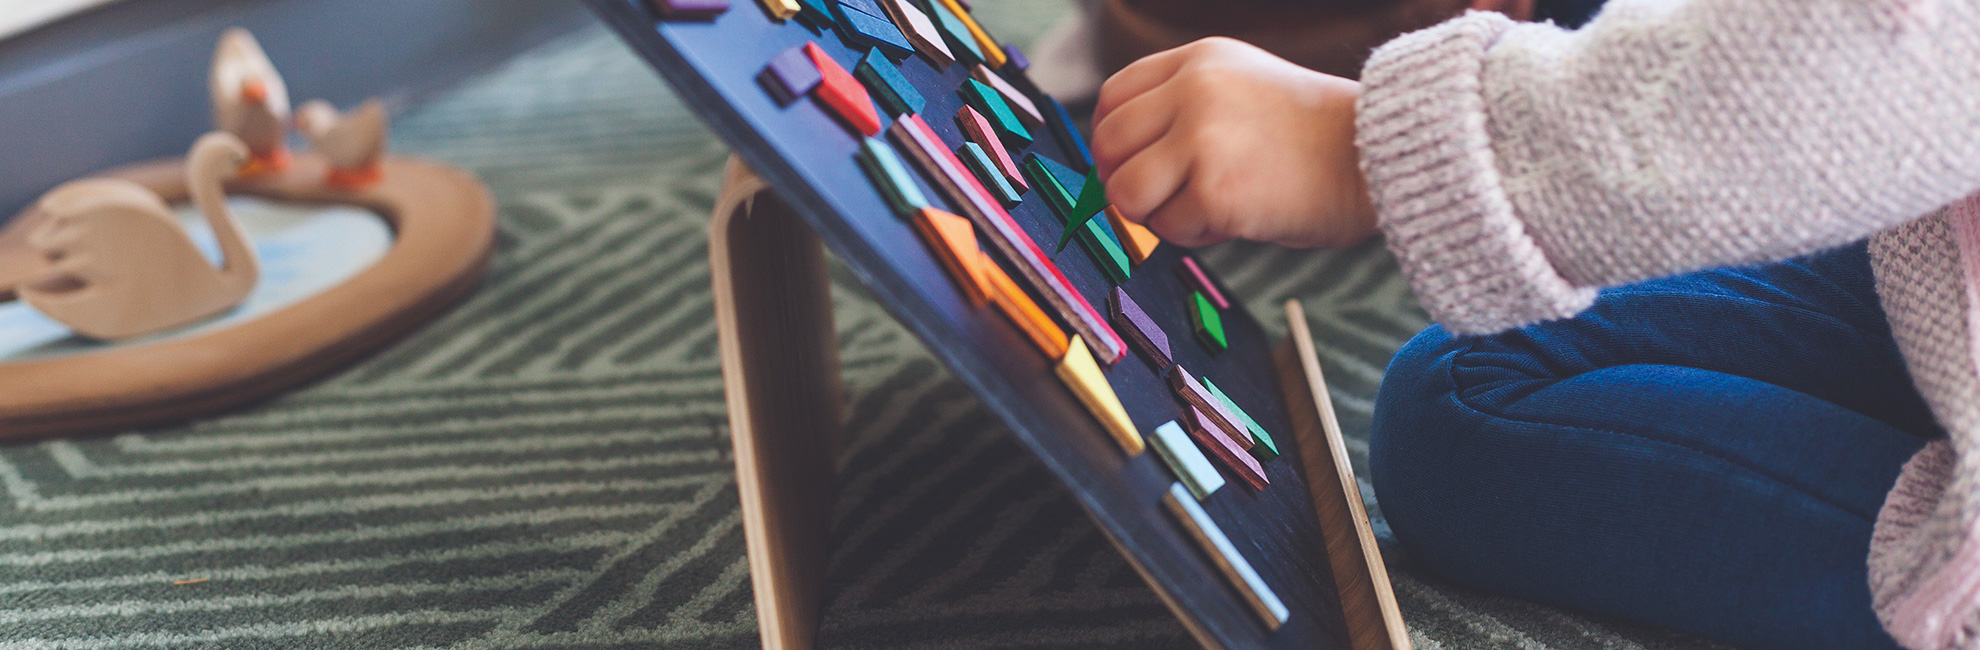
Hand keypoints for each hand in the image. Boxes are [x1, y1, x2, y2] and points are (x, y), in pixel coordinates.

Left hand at [1092, 37, 1375, 247]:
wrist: (1383, 157)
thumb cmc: (1316, 136)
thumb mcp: (1243, 88)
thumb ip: (1183, 107)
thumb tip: (1116, 161)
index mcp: (1200, 60)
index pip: (1114, 97)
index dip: (1113, 140)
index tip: (1128, 165)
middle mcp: (1194, 90)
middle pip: (1108, 144)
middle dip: (1125, 180)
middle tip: (1162, 200)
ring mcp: (1202, 139)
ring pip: (1126, 191)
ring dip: (1157, 213)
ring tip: (1204, 209)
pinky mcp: (1215, 191)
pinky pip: (1169, 228)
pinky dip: (1197, 234)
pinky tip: (1237, 220)